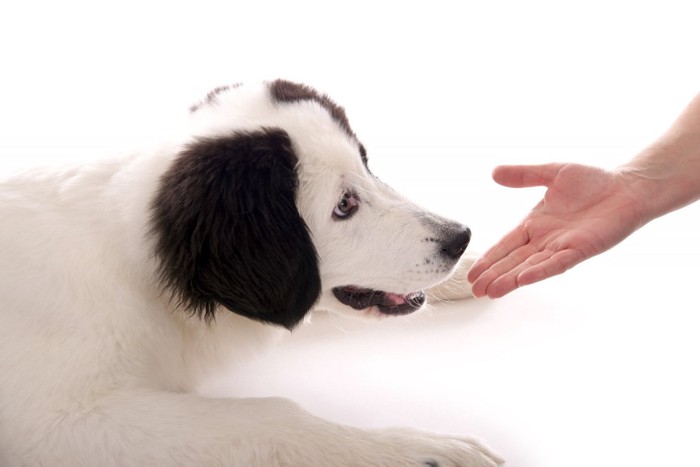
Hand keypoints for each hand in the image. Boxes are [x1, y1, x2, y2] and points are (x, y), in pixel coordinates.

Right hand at [467, 163, 646, 297]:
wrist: (627, 187)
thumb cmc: (593, 181)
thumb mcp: (551, 173)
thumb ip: (524, 175)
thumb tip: (494, 173)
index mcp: (534, 224)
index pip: (505, 245)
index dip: (488, 259)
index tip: (472, 274)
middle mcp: (545, 240)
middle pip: (513, 261)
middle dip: (493, 275)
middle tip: (475, 290)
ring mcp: (561, 247)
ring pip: (530, 266)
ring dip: (510, 280)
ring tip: (491, 292)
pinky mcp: (580, 249)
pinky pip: (556, 263)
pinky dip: (539, 272)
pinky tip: (522, 280)